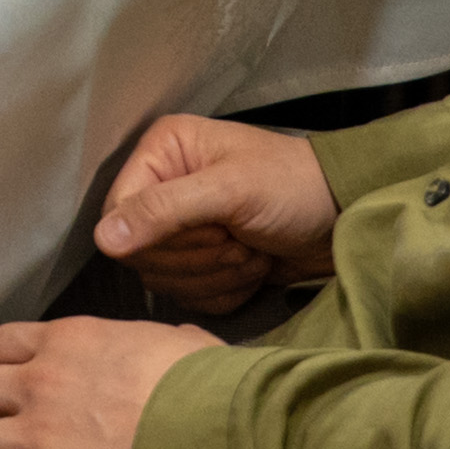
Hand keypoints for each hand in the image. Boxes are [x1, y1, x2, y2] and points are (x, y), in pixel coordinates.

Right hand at [88, 113, 338, 316]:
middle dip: (199, 255)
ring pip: (164, 279)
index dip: (159, 235)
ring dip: (216, 274)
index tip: (213, 228)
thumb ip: (164, 210)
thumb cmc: (293, 187)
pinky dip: (225, 290)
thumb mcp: (231, 191)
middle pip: (141, 251)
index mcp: (161, 153)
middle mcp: (162, 186)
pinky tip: (253, 267)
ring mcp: (182, 227)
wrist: (345, 219)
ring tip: (251, 249)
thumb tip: (103, 239)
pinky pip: (189, 296)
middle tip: (239, 238)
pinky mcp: (202, 262)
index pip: (118, 212)